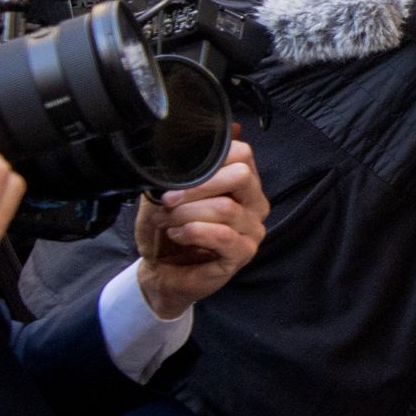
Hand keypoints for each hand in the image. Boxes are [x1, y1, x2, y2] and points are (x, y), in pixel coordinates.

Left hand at [129, 142, 266, 319]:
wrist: (161, 272)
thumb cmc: (167, 231)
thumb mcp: (167, 194)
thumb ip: (181, 170)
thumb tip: (188, 144)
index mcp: (241, 183)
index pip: (243, 153)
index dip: (210, 158)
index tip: (178, 173)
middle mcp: (254, 203)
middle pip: (241, 175)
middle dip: (197, 186)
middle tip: (168, 199)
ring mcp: (252, 229)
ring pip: (225, 208)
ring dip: (186, 213)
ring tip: (166, 221)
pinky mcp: (243, 253)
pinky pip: (223, 235)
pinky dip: (193, 232)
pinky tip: (178, 235)